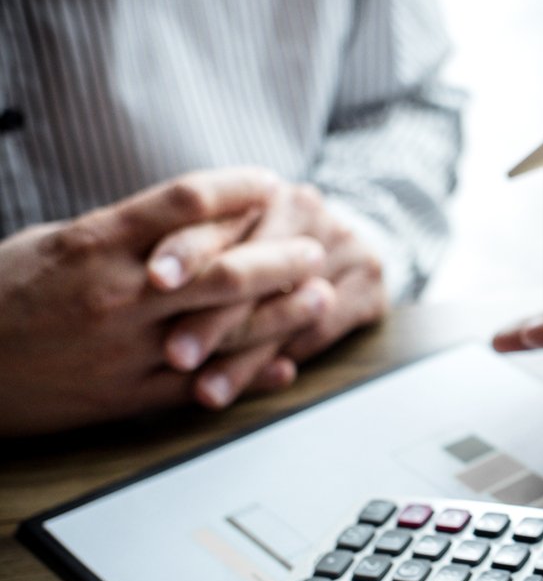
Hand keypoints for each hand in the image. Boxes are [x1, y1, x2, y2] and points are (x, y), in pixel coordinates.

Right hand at [0, 169, 325, 434]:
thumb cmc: (3, 294)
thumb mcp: (56, 243)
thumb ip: (125, 233)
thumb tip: (194, 218)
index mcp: (94, 243)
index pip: (185, 201)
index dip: (238, 188)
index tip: (271, 183)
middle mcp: (117, 293)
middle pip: (224, 269)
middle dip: (282, 257)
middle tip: (316, 247)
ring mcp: (125, 348)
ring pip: (225, 329)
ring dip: (283, 313)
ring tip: (321, 298)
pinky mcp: (126, 396)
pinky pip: (204, 385)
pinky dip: (252, 374)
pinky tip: (286, 363)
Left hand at [145, 181, 385, 407]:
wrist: (347, 240)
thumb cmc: (262, 243)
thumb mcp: (225, 231)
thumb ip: (187, 245)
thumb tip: (132, 274)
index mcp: (259, 190)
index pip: (221, 217)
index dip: (189, 248)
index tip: (157, 280)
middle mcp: (305, 210)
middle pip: (257, 267)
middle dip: (214, 316)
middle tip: (176, 354)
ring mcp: (345, 247)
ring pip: (288, 308)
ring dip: (245, 355)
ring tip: (206, 390)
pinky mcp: (370, 288)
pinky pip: (320, 332)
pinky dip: (283, 360)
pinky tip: (256, 386)